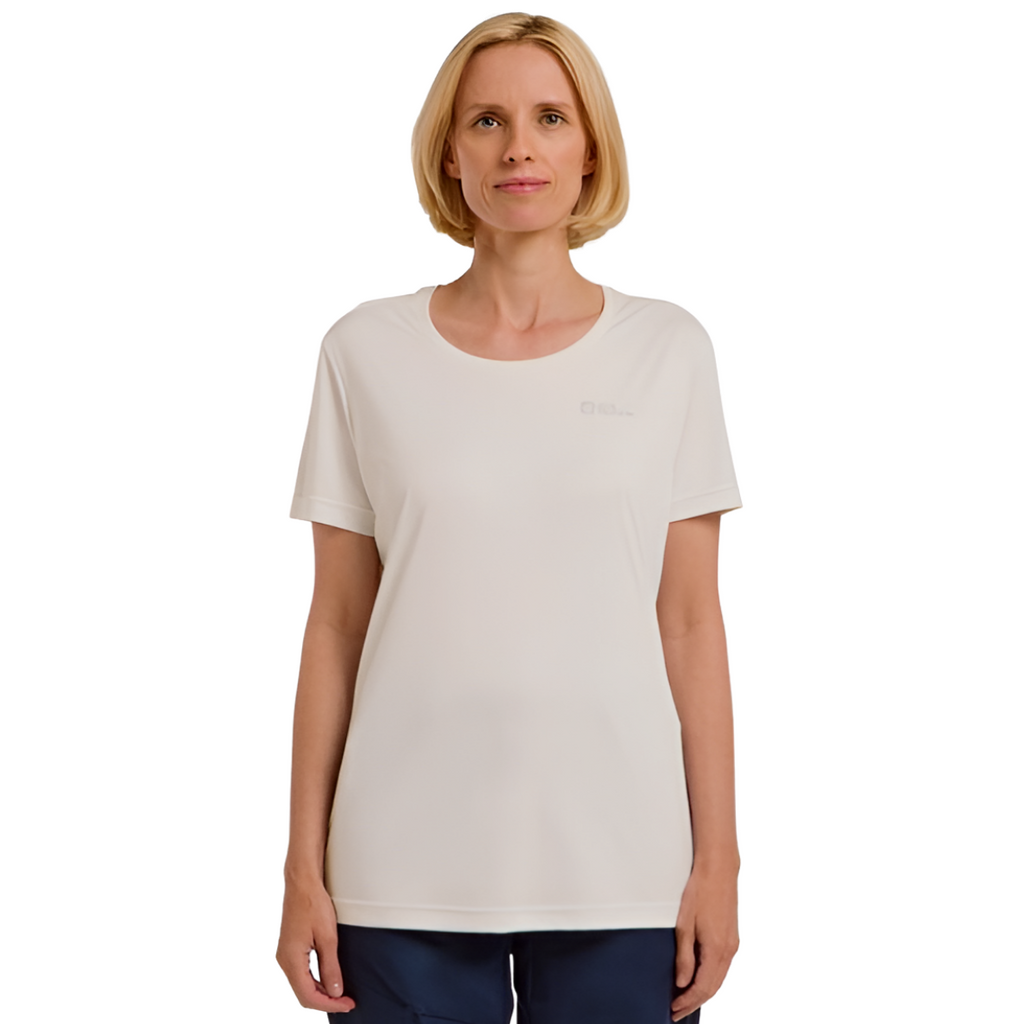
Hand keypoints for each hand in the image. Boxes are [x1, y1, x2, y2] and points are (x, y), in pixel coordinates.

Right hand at [276, 878, 356, 1012]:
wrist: (302, 881)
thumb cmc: (313, 903)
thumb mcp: (327, 937)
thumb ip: (330, 967)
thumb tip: (335, 992)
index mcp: (290, 959)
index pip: (308, 996)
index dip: (329, 1004)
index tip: (347, 1004)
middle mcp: (284, 960)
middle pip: (303, 994)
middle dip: (326, 1001)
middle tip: (347, 1001)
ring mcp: (286, 954)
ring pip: (302, 984)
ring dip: (321, 992)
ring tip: (341, 993)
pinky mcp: (290, 948)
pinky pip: (301, 973)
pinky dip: (315, 981)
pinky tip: (329, 980)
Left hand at [670, 863, 739, 1021]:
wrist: (718, 869)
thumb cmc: (700, 891)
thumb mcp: (684, 925)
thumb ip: (684, 956)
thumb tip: (682, 982)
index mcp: (717, 950)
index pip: (703, 988)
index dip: (688, 1002)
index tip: (674, 1009)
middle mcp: (729, 950)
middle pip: (713, 987)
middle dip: (694, 1002)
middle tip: (677, 1011)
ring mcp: (732, 943)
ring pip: (719, 978)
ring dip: (703, 992)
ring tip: (685, 999)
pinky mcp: (731, 936)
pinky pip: (722, 966)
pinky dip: (710, 978)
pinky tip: (699, 978)